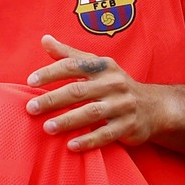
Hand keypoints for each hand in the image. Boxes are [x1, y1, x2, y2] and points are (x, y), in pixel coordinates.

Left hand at [25, 34, 168, 150]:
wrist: (154, 107)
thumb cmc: (116, 85)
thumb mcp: (97, 66)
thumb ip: (70, 55)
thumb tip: (45, 39)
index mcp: (104, 67)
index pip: (74, 66)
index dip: (51, 72)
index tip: (30, 82)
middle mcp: (114, 83)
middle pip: (79, 90)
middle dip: (53, 99)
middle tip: (31, 108)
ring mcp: (123, 105)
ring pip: (92, 113)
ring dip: (68, 120)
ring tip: (47, 128)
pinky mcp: (129, 126)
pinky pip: (106, 134)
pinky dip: (89, 140)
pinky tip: (71, 145)